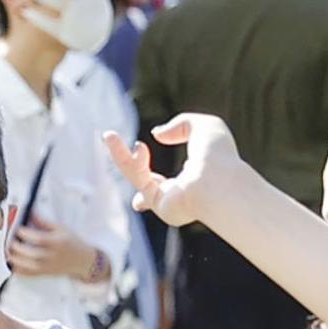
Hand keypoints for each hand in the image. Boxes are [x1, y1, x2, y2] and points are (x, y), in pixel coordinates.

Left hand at [8, 214, 102, 282]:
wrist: (82, 260)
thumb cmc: (72, 242)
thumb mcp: (61, 228)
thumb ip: (43, 222)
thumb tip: (30, 213)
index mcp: (57, 242)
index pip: (38, 238)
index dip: (25, 233)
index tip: (17, 228)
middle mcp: (52, 256)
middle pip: (31, 253)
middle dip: (17, 246)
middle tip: (9, 240)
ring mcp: (48, 266)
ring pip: (28, 266)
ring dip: (15, 259)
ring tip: (8, 251)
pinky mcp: (44, 273)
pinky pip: (29, 274)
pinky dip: (18, 270)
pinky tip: (12, 263)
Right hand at [103, 116, 239, 230]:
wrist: (219, 181)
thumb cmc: (219, 156)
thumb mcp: (204, 126)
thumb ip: (181, 124)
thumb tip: (157, 134)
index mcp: (194, 180)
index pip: (171, 180)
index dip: (157, 171)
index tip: (142, 150)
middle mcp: (179, 194)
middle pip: (148, 183)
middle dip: (130, 164)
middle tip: (110, 139)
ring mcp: (166, 201)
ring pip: (137, 177)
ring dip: (119, 156)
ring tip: (108, 135)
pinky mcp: (156, 204)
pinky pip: (137, 178)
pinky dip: (128, 160)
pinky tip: (138, 145)